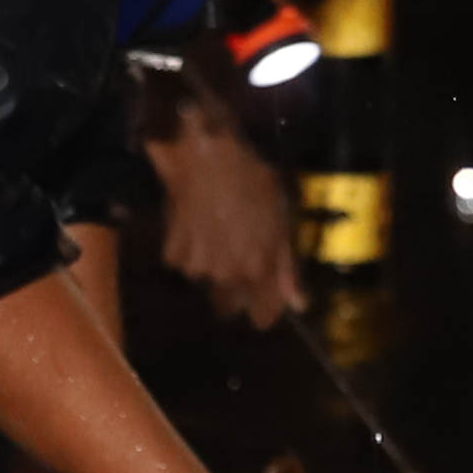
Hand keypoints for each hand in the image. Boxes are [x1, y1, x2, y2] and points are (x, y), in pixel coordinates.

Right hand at [142, 93, 303, 328]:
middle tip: (238, 260)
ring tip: (218, 235)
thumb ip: (289, 267)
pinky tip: (197, 226)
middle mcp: (226, 276)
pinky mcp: (172, 253)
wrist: (207, 156)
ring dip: (213, 268)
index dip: (266, 309)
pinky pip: (184, 264)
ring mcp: (196, 266)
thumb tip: (299, 305)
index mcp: (258, 270)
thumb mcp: (283, 219)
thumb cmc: (255, 181)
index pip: (262, 316)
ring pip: (207, 283)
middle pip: (229, 307)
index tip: (266, 297)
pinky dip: (190, 252)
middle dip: (236, 293)